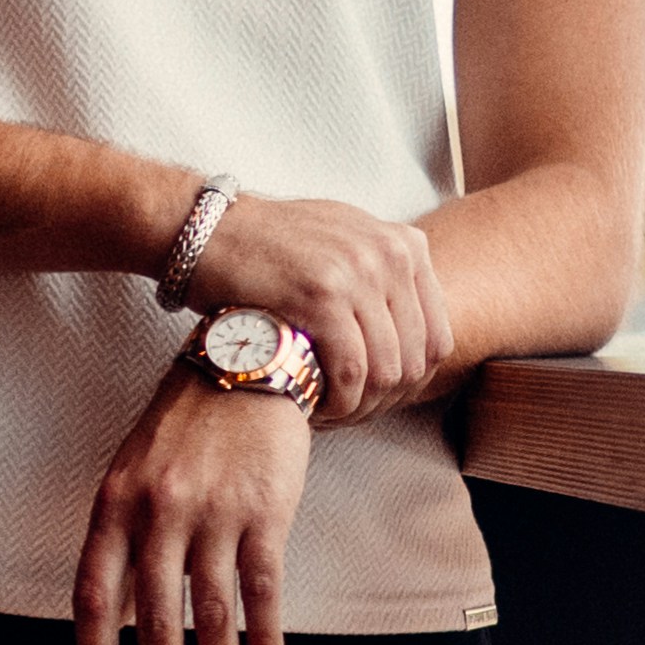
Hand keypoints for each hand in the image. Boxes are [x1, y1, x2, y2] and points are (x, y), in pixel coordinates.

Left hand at [74, 365, 309, 644]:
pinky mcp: (264, 512)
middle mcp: (158, 515)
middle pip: (158, 624)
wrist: (247, 359)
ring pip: (213, 618)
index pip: (96, 600)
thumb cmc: (187, 423)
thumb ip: (125, 537)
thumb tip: (123, 615)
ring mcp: (212, 514)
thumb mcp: (135, 470)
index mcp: (114, 506)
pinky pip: (262, 590)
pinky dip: (264, 638)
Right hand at [187, 193, 450, 421]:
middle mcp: (391, 254)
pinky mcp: (323, 296)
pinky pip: (351, 372)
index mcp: (406, 245)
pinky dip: (337, 402)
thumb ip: (382, 276)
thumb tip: (412, 328)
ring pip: (386, 372)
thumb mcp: (343, 242)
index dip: (409, 385)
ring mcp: (359, 273)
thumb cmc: (269, 246)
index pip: (437, 339)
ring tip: (328, 413)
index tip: (373, 400)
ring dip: (358, 407)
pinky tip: (315, 406)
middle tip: (347, 414)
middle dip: (382, 402)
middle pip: (415, 361)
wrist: (207, 229)